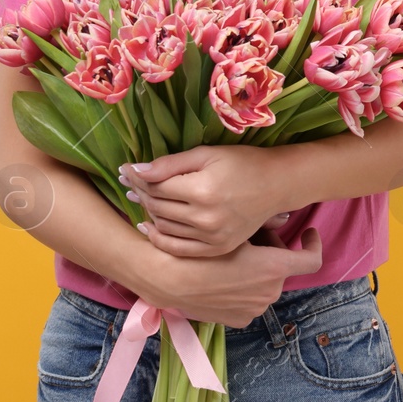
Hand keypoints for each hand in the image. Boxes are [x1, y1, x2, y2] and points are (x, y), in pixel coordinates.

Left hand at [119, 145, 292, 257]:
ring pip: (163, 227)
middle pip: (157, 207)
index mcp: (202, 190)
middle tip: (131, 183)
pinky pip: (178, 248)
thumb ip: (170, 163)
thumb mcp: (207, 153)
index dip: (138, 177)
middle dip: (140, 192)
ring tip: (144, 199)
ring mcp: (212, 237)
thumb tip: (134, 170)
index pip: (156, 186)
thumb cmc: (243, 163)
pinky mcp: (217, 248)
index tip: (126, 170)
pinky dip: (159, 238)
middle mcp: (205, 218)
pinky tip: (149, 226)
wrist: (277, 185)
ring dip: (149, 213)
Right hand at [136, 226, 323, 327]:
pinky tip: (223, 278)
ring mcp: (255, 309)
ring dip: (256, 272)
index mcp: (275, 269)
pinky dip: (243, 290)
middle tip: (248, 239)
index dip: (314, 245)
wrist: (168, 278)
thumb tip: (283, 219)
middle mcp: (271, 292)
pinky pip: (249, 301)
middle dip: (271, 252)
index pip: (312, 260)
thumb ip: (265, 225)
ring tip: (231, 259)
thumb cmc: (201, 250)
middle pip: (281, 268)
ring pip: (265, 284)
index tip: (307, 233)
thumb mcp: (236, 232)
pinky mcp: (239, 320)